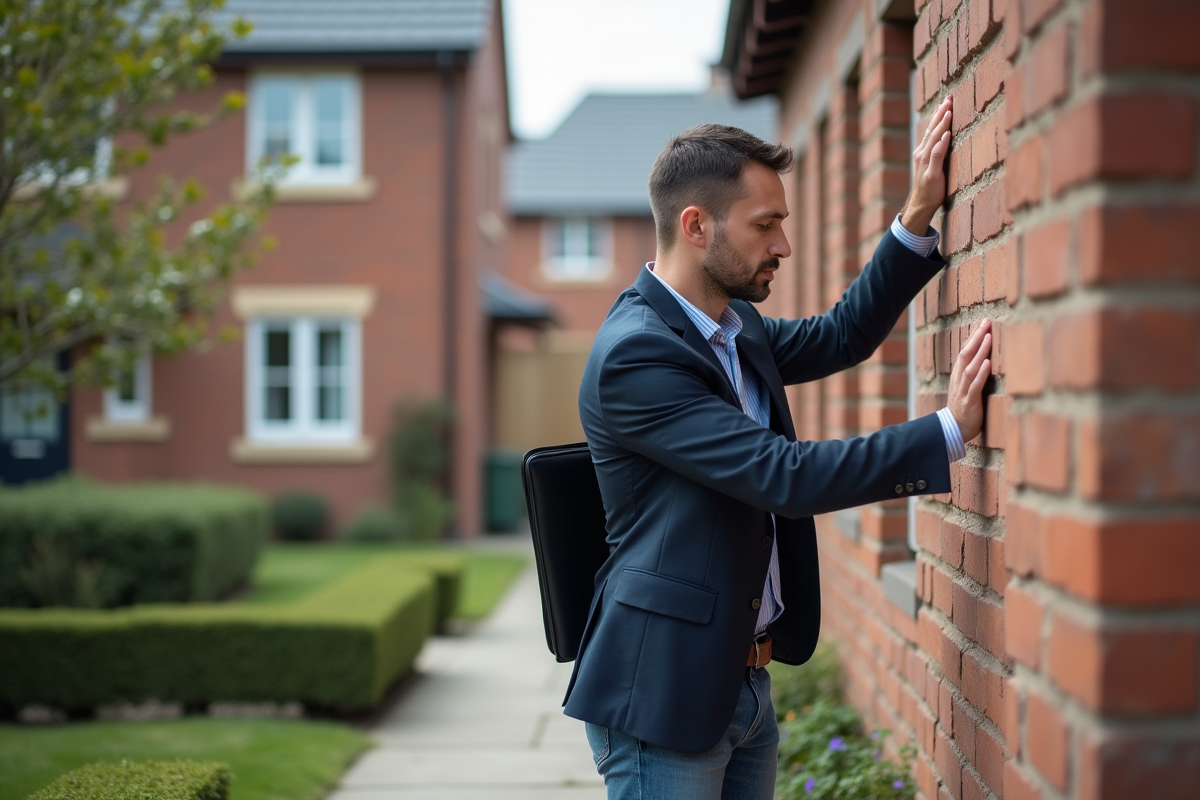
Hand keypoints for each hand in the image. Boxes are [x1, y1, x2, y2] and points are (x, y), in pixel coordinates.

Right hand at [901, 96, 952, 236]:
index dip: (940, 113)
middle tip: (950, 97)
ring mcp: (925, 163)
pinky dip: (940, 144)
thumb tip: (950, 135)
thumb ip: (939, 151)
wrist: (921, 205)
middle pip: (932, 129)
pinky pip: (936, 156)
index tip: (948, 99)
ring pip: (933, 139)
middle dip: (941, 112)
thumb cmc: (932, 186)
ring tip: (949, 110)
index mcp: (924, 150)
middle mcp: (922, 153)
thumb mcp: (935, 165)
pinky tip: (946, 134)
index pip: (932, 128)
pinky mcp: (931, 174)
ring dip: (941, 123)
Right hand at [948, 319, 991, 442]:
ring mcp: (963, 390)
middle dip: (976, 338)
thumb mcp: (967, 387)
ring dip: (979, 352)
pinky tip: (988, 363)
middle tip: (986, 323)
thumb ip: (974, 373)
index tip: (984, 323)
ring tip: (988, 337)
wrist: (954, 430)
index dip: (973, 337)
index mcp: (958, 375)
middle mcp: (959, 380)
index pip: (965, 352)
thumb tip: (987, 357)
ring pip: (970, 367)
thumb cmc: (965, 408)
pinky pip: (974, 385)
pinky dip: (981, 373)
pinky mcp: (970, 402)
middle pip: (966, 355)